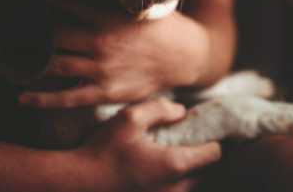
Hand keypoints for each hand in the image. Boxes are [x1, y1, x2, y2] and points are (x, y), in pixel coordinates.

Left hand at [20, 8, 210, 107]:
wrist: (185, 56)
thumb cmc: (157, 25)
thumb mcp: (134, 4)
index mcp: (107, 16)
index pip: (64, 2)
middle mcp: (101, 42)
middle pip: (53, 35)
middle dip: (27, 32)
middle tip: (4, 27)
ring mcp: (102, 69)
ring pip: (55, 65)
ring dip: (30, 63)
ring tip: (9, 58)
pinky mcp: (105, 92)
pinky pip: (68, 98)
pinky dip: (42, 98)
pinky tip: (22, 96)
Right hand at [73, 97, 220, 191]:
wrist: (79, 183)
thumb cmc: (103, 150)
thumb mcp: (129, 118)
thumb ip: (160, 109)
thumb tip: (181, 112)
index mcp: (174, 165)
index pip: (213, 154)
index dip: (212, 139)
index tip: (202, 130)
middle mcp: (175, 189)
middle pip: (203, 172)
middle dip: (198, 156)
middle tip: (183, 141)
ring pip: (189, 186)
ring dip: (184, 172)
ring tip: (165, 156)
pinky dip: (170, 183)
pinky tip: (152, 171)